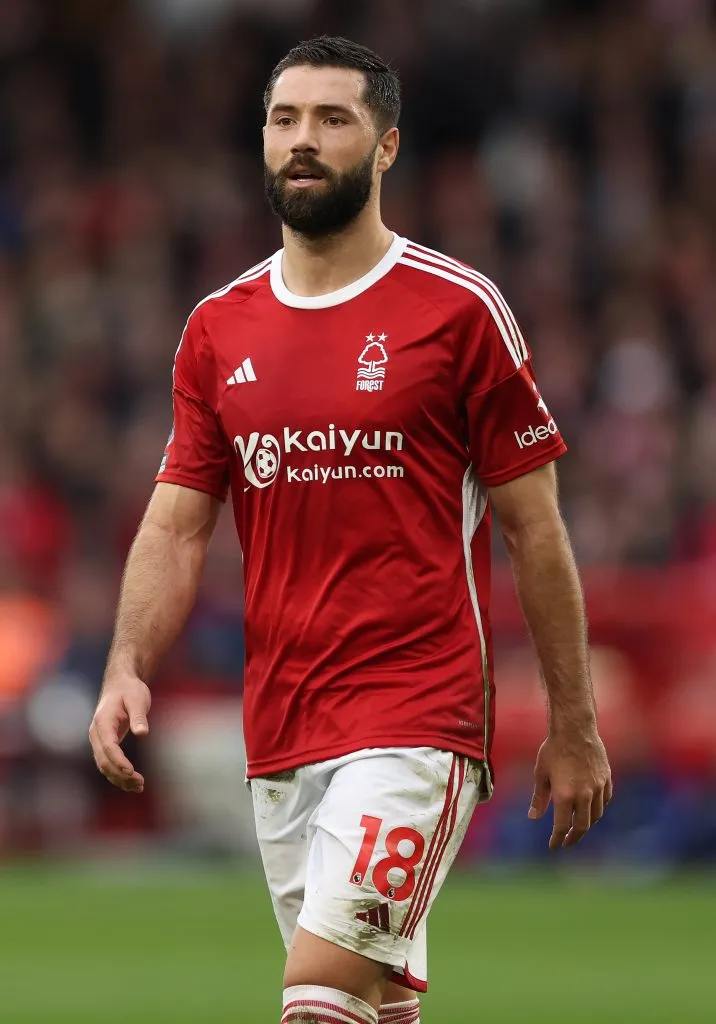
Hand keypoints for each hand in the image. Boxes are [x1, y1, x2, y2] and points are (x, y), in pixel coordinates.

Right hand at [89, 675, 150, 792]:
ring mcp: (98, 741)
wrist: (120, 684)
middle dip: (121, 774)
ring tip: (139, 786)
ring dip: (120, 779)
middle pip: (104, 761)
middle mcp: (96, 734)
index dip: (118, 761)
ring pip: (104, 766)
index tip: (131, 771)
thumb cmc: (129, 690)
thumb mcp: (137, 698)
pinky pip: (108, 764)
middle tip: (140, 783)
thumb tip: (142, 733)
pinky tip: (133, 783)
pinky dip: (118, 775)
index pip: (108, 746)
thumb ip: (138, 716)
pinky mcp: (105, 745)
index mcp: (103, 722)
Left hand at [528, 727, 611, 849]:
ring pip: (596, 815)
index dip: (557, 839)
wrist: (575, 728)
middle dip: (574, 837)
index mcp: (565, 796)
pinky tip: (592, 808)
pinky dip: (598, 808)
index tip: (554, 846)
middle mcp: (584, 795)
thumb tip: (533, 817)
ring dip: (587, 824)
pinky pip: (605, 800)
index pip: (562, 827)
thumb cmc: (553, 749)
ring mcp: (598, 787)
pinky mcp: (606, 778)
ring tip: (579, 826)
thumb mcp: (541, 773)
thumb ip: (539, 797)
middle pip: (583, 826)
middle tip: (567, 842)